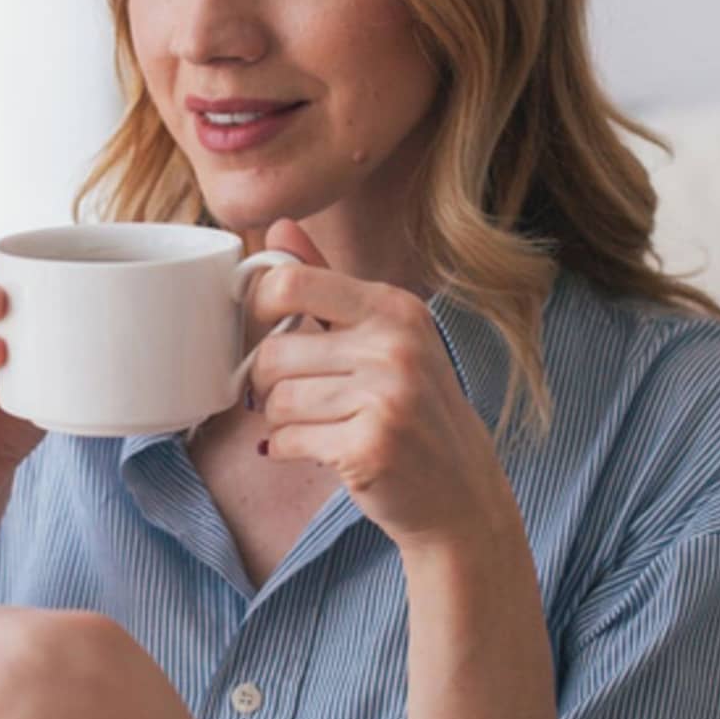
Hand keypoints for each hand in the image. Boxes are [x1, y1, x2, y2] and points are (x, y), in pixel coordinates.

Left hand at [245, 219, 519, 552]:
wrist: (461, 491)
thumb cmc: (414, 410)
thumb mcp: (384, 336)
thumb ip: (327, 283)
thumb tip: (278, 227)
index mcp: (395, 307)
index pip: (292, 283)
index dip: (258, 307)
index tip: (262, 330)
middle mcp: (395, 345)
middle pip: (274, 351)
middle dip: (268, 382)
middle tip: (290, 397)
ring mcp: (387, 396)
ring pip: (277, 399)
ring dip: (279, 419)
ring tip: (311, 425)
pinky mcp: (370, 446)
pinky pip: (287, 439)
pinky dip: (288, 449)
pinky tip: (317, 449)